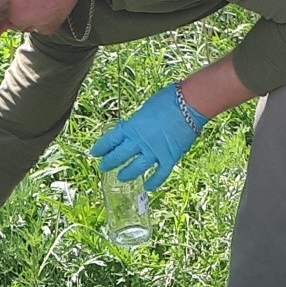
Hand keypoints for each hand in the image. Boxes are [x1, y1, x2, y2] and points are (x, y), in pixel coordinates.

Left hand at [90, 82, 207, 190]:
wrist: (190, 104)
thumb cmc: (169, 100)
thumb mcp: (146, 109)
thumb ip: (138, 122)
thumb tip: (133, 129)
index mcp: (132, 126)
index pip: (111, 140)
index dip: (101, 147)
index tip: (95, 152)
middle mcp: (140, 142)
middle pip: (119, 156)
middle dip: (109, 162)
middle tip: (104, 167)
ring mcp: (155, 152)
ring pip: (136, 168)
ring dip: (127, 174)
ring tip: (121, 177)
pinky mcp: (170, 158)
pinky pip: (159, 174)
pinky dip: (153, 182)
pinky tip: (147, 186)